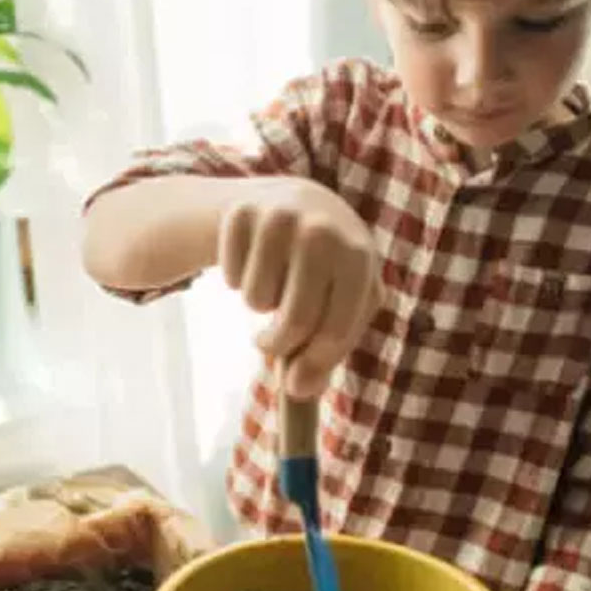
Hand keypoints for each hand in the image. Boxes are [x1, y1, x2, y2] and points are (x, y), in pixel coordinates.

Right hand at [218, 177, 381, 399]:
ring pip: (258, 299)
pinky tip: (251, 259)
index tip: (296, 384)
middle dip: (279, 344)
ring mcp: (282, 214)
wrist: (284, 200)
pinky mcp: (241, 210)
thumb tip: (299, 389)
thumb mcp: (338, 298)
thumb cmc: (318, 266)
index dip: (316, 362)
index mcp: (360, 254)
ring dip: (258, 304)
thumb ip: (327, 349)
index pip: (339, 325)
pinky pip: (230, 276)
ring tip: (270, 284)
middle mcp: (324, 228)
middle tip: (268, 343)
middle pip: (297, 318)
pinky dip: (235, 279)